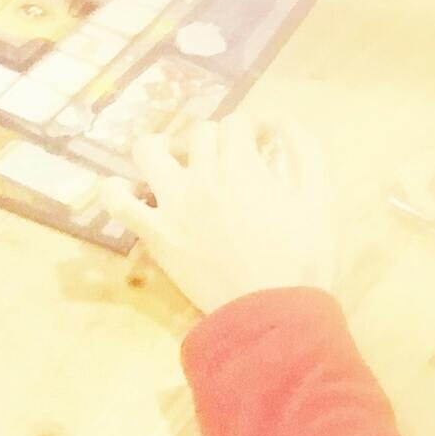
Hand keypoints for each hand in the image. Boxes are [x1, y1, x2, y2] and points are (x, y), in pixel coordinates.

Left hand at [126, 119, 342, 318]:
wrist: (272, 313)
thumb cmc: (302, 258)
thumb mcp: (319, 199)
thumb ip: (305, 152)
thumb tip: (282, 122)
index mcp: (241, 165)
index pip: (237, 123)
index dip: (253, 128)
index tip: (263, 143)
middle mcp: (201, 176)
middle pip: (200, 134)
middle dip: (220, 140)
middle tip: (234, 161)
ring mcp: (172, 204)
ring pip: (149, 151)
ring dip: (162, 148)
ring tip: (177, 161)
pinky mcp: (155, 234)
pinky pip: (118, 203)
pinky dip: (115, 190)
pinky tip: (124, 188)